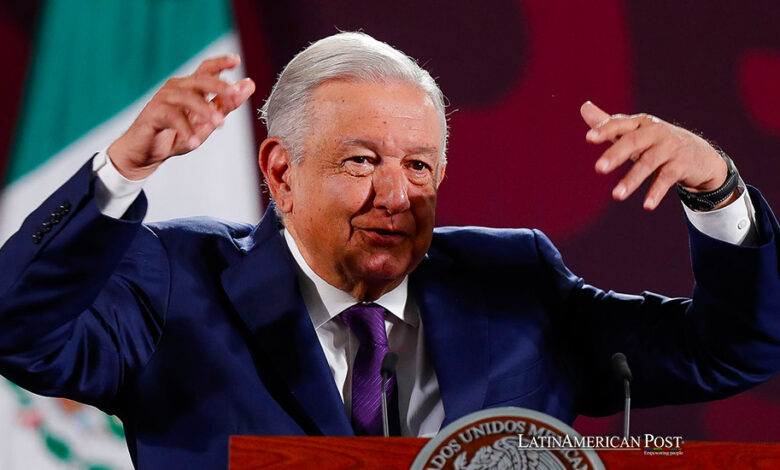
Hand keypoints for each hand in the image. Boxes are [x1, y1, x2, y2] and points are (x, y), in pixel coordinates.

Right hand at [107, 55, 255, 179]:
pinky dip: (185, 129)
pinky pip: (172, 117)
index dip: (221, 63)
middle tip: (234, 92)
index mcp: (190, 88)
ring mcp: (163, 98)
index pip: (206, 70)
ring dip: (206, 111)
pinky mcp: (153, 113)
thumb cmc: (175, 135)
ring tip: (221, 124)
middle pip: (199, 79)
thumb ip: (226, 105)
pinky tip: (194, 141)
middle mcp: (176, 88)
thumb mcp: (207, 122)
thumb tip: (249, 85)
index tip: (236, 60)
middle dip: (219, 85)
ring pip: (188, 98)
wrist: (146, 154)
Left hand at [580, 101, 730, 209]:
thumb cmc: (657, 144)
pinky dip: (656, 192)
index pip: (620, 124)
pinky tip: (647, 206)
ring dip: (632, 180)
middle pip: (633, 141)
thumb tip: (584, 107)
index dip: (605, 129)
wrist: (700, 156)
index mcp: (640, 123)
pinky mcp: (682, 164)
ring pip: (648, 163)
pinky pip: (667, 178)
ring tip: (616, 196)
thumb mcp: (635, 133)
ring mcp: (670, 147)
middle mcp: (656, 131)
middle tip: (598, 168)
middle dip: (615, 154)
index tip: (589, 138)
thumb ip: (609, 124)